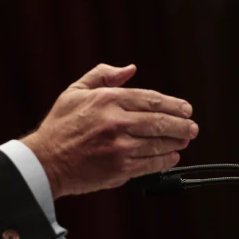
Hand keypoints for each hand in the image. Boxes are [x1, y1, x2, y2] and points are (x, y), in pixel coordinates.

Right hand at [21, 64, 197, 198]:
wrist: (46, 161)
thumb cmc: (60, 126)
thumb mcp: (75, 92)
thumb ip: (103, 76)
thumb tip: (129, 69)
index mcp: (107, 100)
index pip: (150, 98)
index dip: (173, 104)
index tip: (185, 109)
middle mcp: (116, 122)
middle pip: (160, 121)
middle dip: (182, 124)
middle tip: (192, 127)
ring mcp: (120, 147)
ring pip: (159, 143)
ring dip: (176, 142)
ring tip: (184, 140)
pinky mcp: (120, 168)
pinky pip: (151, 163)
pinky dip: (166, 160)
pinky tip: (171, 157)